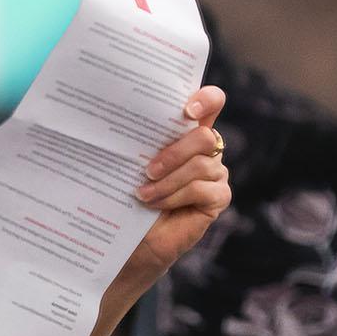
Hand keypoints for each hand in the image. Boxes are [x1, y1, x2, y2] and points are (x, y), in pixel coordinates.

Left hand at [132, 86, 229, 272]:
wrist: (131, 236)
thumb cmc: (128, 193)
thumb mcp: (132, 161)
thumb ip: (140, 139)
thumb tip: (118, 117)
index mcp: (187, 131)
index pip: (212, 102)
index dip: (207, 100)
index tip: (188, 110)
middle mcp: (207, 149)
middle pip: (205, 137)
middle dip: (174, 153)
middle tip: (147, 169)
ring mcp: (216, 173)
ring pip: (200, 165)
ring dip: (168, 181)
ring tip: (143, 193)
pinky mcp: (218, 197)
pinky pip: (201, 190)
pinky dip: (174, 196)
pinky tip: (155, 204)